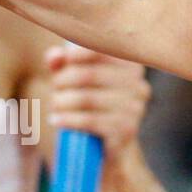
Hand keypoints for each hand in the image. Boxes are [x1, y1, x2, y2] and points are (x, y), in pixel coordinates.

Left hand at [44, 45, 150, 159]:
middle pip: (89, 75)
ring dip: (62, 101)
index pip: (104, 50)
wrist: (104, 141)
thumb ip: (63, 62)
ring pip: (87, 99)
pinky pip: (90, 121)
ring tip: (54, 105)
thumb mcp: (72, 76)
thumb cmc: (86, 98)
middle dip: (63, 81)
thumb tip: (55, 56)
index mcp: (130, 65)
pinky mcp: (126, 131)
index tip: (64, 60)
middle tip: (54, 88)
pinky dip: (68, 119)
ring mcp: (134, 109)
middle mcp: (138, 85)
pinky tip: (56, 120)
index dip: (78, 53)